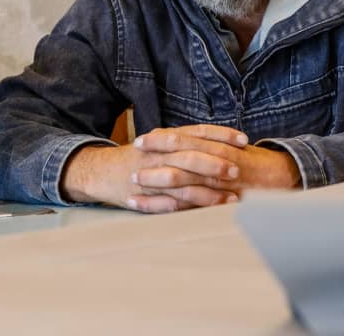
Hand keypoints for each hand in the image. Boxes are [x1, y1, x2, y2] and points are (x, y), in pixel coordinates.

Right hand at [60, 124, 299, 213]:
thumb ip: (183, 142)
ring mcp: (152, 175)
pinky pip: (172, 203)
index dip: (221, 135)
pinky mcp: (147, 196)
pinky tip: (210, 211)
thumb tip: (216, 142)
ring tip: (233, 196)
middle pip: (191, 155)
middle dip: (216, 162)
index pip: (197, 132)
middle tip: (239, 169)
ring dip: (211, 190)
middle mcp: (159, 154)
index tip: (243, 139)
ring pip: (185, 182)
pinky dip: (192, 208)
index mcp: (165, 138)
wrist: (100, 172)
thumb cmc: (135, 158)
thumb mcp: (158, 143)